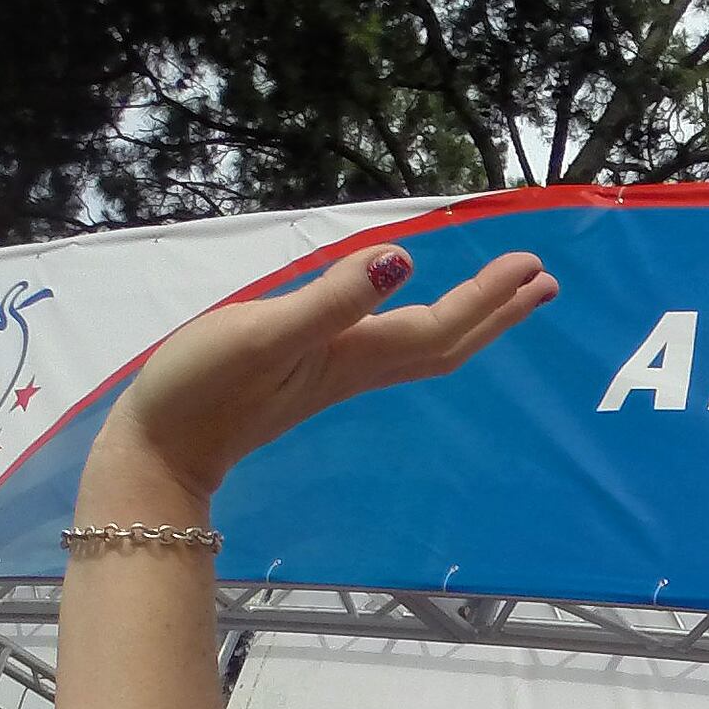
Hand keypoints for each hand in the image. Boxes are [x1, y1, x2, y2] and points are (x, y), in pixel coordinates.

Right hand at [86, 242, 556, 514]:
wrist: (163, 447)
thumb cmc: (205, 385)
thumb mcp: (265, 331)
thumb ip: (331, 298)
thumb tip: (400, 261)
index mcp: (355, 354)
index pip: (439, 325)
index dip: (486, 297)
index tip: (529, 265)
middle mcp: (360, 366)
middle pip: (447, 342)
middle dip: (497, 311)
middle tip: (544, 279)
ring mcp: (339, 372)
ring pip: (424, 347)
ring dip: (470, 320)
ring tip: (507, 294)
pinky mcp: (315, 373)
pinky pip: (392, 347)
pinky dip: (424, 327)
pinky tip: (418, 314)